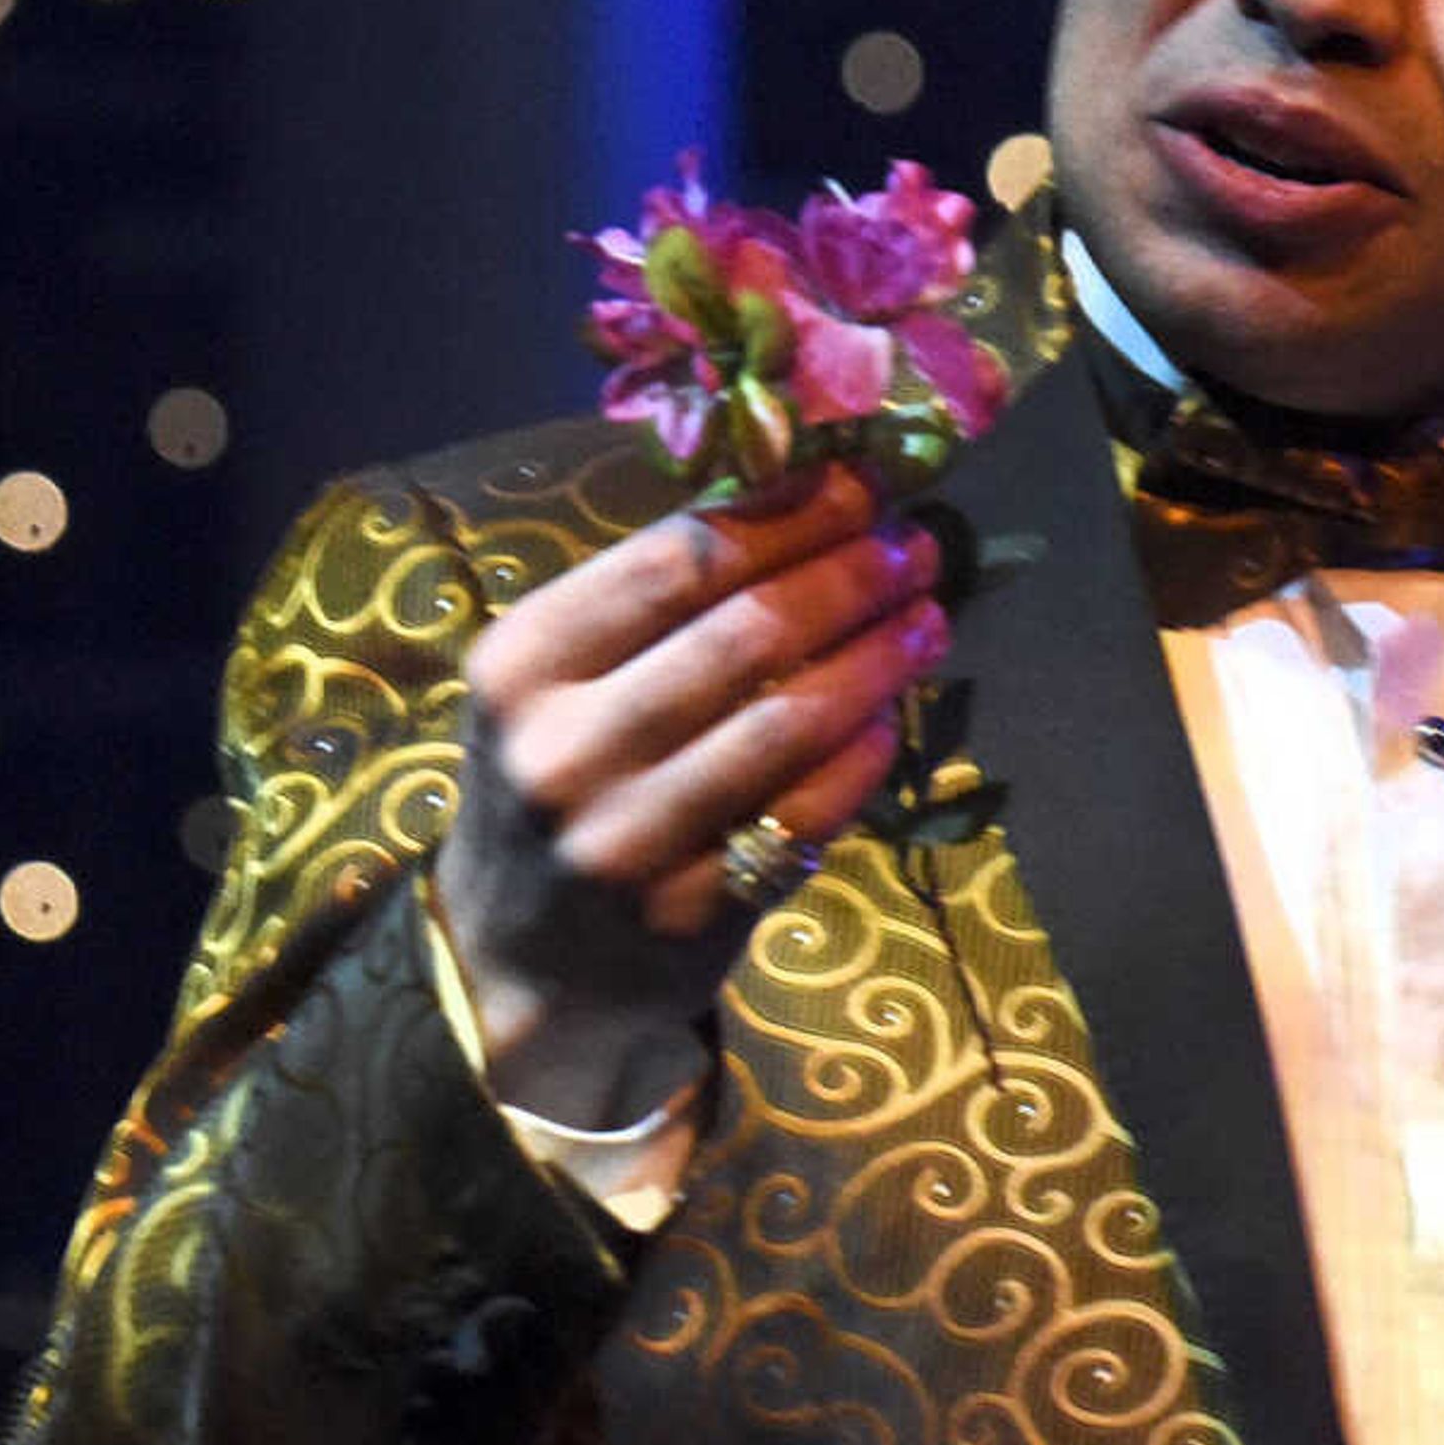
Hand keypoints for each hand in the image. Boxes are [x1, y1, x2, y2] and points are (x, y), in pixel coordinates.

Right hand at [432, 468, 949, 1116]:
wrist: (514, 960)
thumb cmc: (554, 785)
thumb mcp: (557, 684)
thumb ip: (652, 604)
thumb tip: (800, 501)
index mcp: (524, 663)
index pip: (678, 559)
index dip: (788, 514)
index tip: (862, 483)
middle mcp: (565, 747)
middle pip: (743, 631)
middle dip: (850, 575)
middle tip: (915, 546)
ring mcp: (627, 837)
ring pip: (786, 720)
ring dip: (877, 657)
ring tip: (929, 618)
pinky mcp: (689, 911)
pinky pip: (803, 812)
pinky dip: (862, 756)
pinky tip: (894, 716)